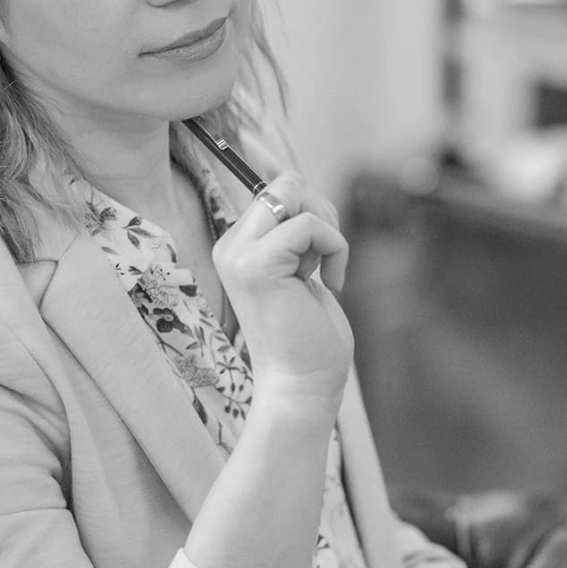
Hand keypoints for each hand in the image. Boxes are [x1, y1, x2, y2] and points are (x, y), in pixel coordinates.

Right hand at [212, 171, 353, 407]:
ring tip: (320, 272)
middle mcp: (231, 246)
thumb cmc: (309, 335)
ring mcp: (239, 254)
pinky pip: (309, 225)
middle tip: (324, 259)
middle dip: (322, 211)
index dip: (311, 209)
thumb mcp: (300, 268)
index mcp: (238, 246)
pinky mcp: (257, 264)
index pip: (277, 189)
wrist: (302, 384)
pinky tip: (329, 284)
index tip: (318, 253)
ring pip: (294, 192)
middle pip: (285, 182)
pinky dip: (334, 249)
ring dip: (328, 230)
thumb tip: (305, 189)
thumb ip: (296, 231)